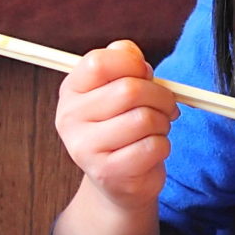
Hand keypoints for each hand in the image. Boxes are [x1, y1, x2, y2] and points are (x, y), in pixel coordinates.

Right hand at [54, 40, 178, 212]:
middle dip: (160, 96)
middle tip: (165, 106)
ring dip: (162, 123)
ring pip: (145, 119)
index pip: (98, 63)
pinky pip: (152, 146)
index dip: (131, 63)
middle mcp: (70, 118)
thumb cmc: (121, 126)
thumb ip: (124, 63)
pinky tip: (150, 151)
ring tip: (154, 130)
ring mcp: (85, 148)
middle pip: (129, 90)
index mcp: (70, 91)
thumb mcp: (117, 89)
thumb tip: (132, 55)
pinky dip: (162, 146)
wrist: (117, 179)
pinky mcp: (107, 172)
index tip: (143, 74)